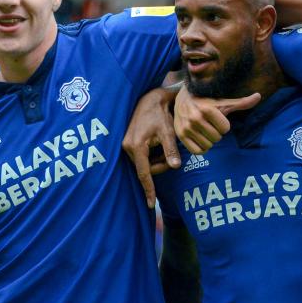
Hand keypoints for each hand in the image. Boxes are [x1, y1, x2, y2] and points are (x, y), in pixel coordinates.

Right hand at [122, 87, 180, 207]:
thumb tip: (176, 166)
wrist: (149, 98)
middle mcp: (126, 147)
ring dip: (157, 160)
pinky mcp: (127, 142)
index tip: (150, 204)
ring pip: (144, 163)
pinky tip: (159, 144)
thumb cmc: (159, 113)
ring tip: (167, 145)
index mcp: (136, 147)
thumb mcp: (167, 131)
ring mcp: (125, 144)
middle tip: (174, 156)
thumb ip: (170, 149)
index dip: (148, 189)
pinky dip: (152, 156)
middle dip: (161, 166)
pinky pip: (141, 157)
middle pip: (146, 169)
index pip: (143, 174)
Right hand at [173, 86, 260, 153]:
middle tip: (210, 125)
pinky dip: (201, 148)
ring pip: (208, 145)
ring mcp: (187, 128)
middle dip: (216, 133)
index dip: (224, 125)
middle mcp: (195, 118)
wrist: (183, 99)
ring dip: (209, 140)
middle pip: (217, 138)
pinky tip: (200, 138)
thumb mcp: (223, 102)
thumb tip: (259, 96)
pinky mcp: (181, 135)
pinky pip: (197, 151)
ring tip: (204, 130)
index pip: (225, 129)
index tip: (218, 119)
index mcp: (207, 109)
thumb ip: (242, 102)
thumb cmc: (207, 101)